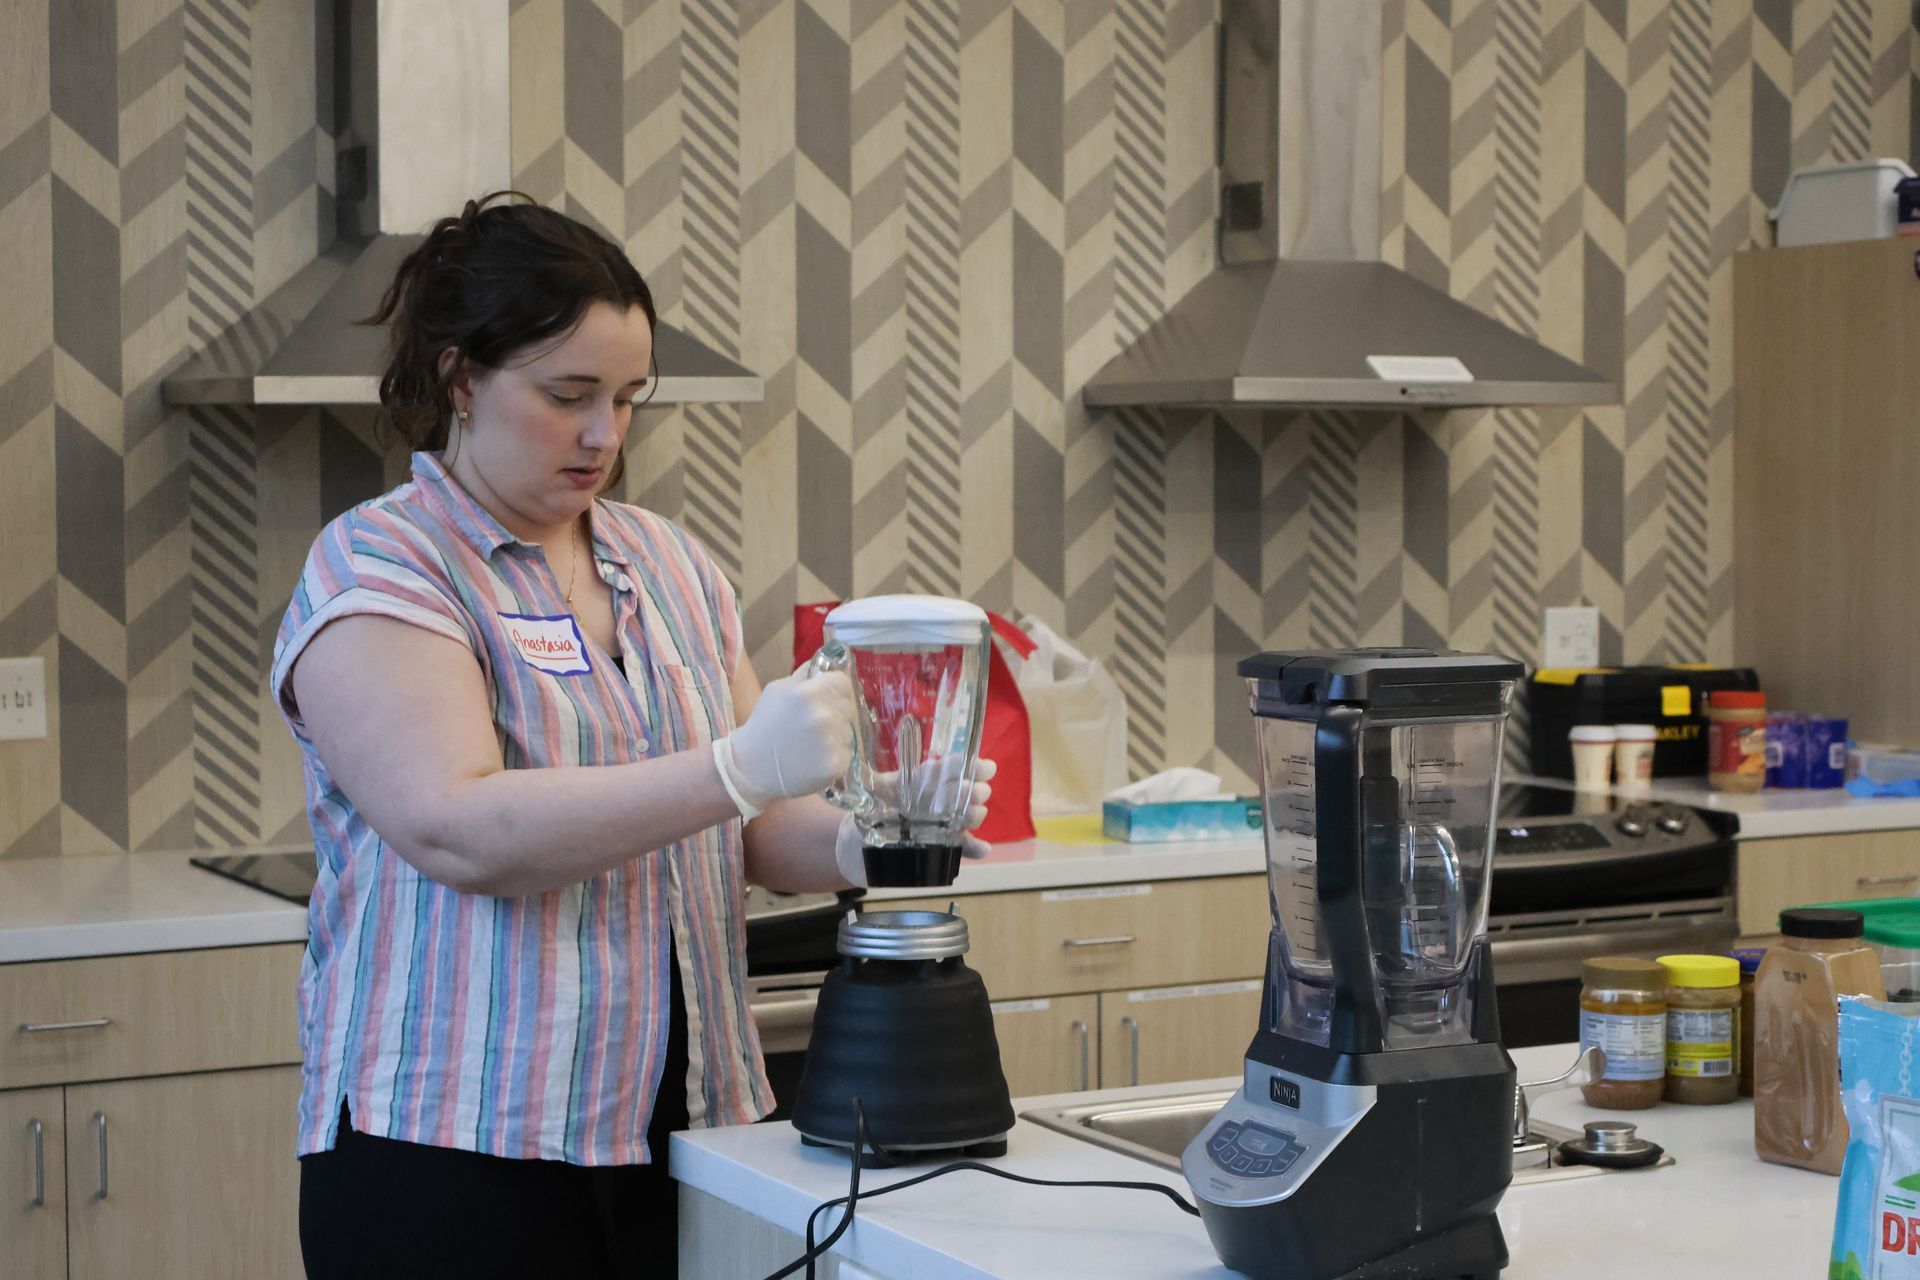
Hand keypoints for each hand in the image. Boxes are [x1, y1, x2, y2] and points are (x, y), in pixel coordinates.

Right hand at [712, 669, 854, 817]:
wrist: (751, 767)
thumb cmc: (764, 725)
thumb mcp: (777, 691)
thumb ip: (803, 675)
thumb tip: (827, 663)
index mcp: (809, 693)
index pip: (843, 683)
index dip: (836, 690)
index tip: (828, 699)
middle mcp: (823, 715)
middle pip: (848, 706)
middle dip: (836, 713)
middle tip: (815, 725)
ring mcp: (831, 740)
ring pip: (848, 731)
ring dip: (835, 735)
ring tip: (812, 744)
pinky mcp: (835, 764)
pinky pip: (846, 753)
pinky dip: (835, 756)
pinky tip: (816, 759)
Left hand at [833, 758, 995, 886]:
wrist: (858, 849)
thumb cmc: (863, 816)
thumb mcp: (864, 798)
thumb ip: (866, 787)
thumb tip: (857, 772)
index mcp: (920, 783)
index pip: (948, 768)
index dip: (967, 766)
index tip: (985, 768)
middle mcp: (936, 800)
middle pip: (964, 790)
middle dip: (973, 790)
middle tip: (975, 794)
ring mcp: (942, 823)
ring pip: (968, 814)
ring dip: (974, 814)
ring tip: (971, 816)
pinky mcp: (942, 846)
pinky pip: (963, 846)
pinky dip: (975, 848)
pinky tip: (984, 849)